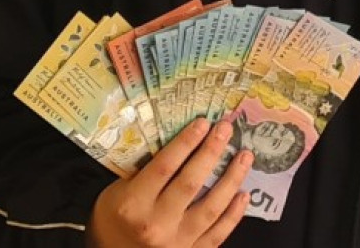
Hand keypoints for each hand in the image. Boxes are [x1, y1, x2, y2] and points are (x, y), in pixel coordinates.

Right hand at [86, 117, 251, 247]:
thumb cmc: (114, 218)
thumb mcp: (118, 191)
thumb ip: (145, 170)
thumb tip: (181, 141)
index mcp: (133, 204)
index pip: (164, 167)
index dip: (186, 143)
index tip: (203, 123)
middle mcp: (156, 224)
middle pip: (191, 183)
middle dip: (211, 153)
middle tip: (226, 129)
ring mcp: (175, 243)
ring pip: (211, 209)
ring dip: (231, 180)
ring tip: (245, 157)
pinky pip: (217, 235)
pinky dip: (233, 215)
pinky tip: (244, 195)